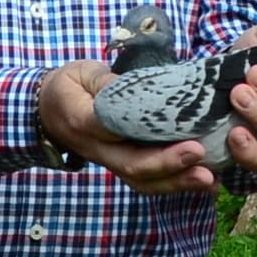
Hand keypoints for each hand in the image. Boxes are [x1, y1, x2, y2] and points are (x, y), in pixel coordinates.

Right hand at [37, 61, 217, 193]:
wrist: (46, 110)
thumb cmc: (69, 86)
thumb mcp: (81, 73)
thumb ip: (104, 79)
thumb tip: (133, 85)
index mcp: (84, 121)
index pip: (112, 130)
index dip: (141, 131)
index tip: (165, 124)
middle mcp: (98, 148)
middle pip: (132, 165)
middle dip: (167, 164)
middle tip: (200, 154)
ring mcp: (111, 160)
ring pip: (142, 180)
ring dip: (176, 182)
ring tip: (209, 180)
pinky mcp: (123, 162)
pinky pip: (147, 180)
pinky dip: (176, 183)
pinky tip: (206, 183)